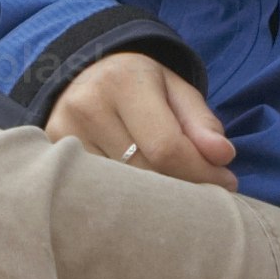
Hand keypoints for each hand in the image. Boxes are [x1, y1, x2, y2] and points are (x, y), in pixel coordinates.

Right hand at [44, 51, 237, 188]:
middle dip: (183, 188)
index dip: (201, 173)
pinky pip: (98, 194)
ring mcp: (64, 136)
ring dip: (156, 201)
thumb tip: (222, 157)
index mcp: (124, 82)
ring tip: (174, 195)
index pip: (167, 147)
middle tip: (205, 194)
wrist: (83, 77)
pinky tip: (141, 197)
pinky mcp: (53, 157)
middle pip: (144, 173)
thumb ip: (201, 122)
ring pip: (120, 191)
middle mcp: (87, 107)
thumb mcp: (175, 91)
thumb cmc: (139, 87)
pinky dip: (127, 201)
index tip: (226, 183)